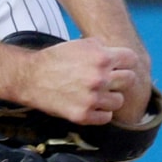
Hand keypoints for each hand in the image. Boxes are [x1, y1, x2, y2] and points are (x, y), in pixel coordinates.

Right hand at [15, 38, 140, 124]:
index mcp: (100, 57)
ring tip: (96, 92)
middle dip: (120, 78)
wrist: (30, 77)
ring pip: (119, 101)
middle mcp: (100, 78)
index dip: (125, 61)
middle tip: (108, 79)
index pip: (131, 60)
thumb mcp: (79, 44)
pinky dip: (100, 111)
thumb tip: (119, 55)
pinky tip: (90, 103)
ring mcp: (93, 98)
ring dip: (110, 97)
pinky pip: (106, 116)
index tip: (119, 65)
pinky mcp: (84, 115)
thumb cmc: (55, 58)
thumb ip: (102, 48)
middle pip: (129, 80)